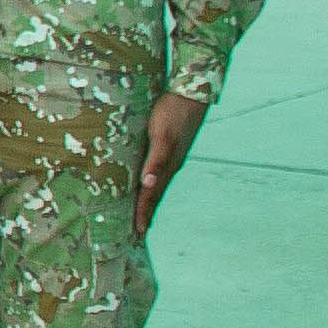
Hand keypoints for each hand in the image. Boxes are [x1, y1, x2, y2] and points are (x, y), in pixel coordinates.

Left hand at [134, 92, 207, 237]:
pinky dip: (151, 185)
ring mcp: (172, 158)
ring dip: (149, 202)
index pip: (151, 196)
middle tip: (137, 233)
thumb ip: (156, 160)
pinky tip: (147, 185)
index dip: (143, 213)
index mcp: (167, 166)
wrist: (190, 94)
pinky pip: (157, 172)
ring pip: (158, 185)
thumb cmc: (172, 112)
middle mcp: (170, 165)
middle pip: (155, 195)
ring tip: (142, 216)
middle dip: (146, 214)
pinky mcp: (169, 148)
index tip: (137, 232)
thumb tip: (148, 184)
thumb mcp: (162, 135)